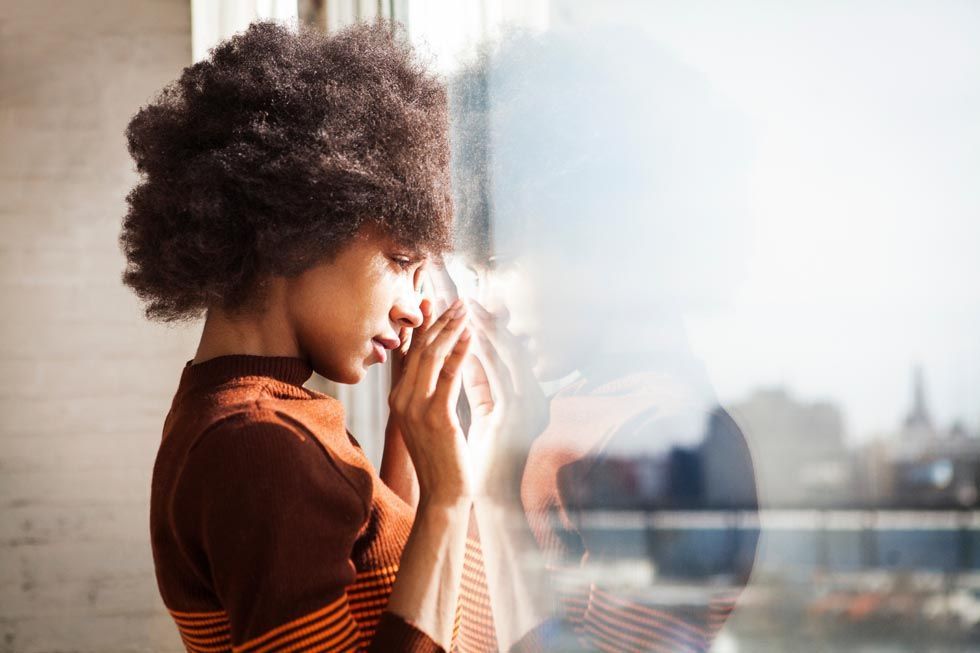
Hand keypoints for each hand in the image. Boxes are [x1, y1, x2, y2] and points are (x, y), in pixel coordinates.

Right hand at [388, 298, 473, 504]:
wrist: (442, 496)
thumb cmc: (441, 459)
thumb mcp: (428, 421)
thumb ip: (428, 393)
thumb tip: (441, 365)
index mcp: (399, 400)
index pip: (411, 353)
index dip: (426, 325)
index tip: (438, 302)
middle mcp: (401, 400)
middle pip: (420, 349)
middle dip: (441, 320)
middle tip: (458, 300)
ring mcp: (415, 408)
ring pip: (432, 356)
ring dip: (451, 329)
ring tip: (467, 309)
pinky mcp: (436, 417)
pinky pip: (449, 375)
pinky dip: (461, 351)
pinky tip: (472, 335)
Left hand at [462, 299, 549, 502]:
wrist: (491, 496)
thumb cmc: (484, 459)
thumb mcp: (483, 412)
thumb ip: (478, 384)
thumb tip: (464, 355)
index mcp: (527, 396)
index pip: (508, 353)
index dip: (487, 327)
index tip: (467, 307)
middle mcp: (534, 396)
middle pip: (511, 348)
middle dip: (486, 321)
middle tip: (466, 297)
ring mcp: (529, 404)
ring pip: (509, 355)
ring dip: (486, 329)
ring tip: (467, 308)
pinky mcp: (517, 414)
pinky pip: (500, 375)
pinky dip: (484, 354)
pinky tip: (469, 337)